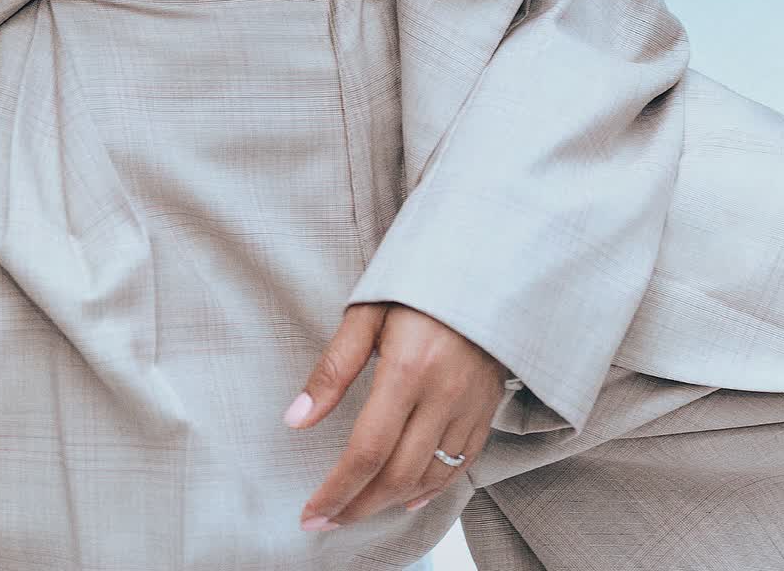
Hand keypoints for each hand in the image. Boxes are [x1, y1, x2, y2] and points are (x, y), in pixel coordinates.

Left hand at [284, 300, 508, 530]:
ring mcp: (470, 405)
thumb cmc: (417, 284)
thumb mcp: (367, 312)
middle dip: (358, 507)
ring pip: (430, 477)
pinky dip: (432, 489)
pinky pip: (461, 465)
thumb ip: (333, 369)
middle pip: (398, 475)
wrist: (484, 265)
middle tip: (327, 520)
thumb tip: (296, 419)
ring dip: (390, 503)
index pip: (368, 449)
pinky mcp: (487, 408)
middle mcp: (443, 393)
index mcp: (408, 367)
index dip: (337, 490)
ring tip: (357, 508)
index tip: (311, 513)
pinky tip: (407, 497)